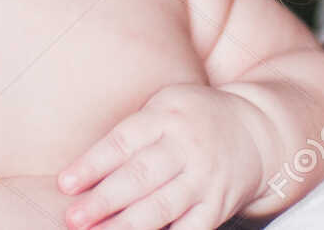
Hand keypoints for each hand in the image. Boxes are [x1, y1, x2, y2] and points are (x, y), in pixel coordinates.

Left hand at [57, 85, 272, 229]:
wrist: (257, 130)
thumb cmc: (194, 118)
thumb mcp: (165, 105)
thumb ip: (132, 132)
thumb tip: (85, 167)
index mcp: (166, 117)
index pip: (124, 141)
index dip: (93, 163)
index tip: (65, 183)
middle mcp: (186, 147)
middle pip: (140, 176)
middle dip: (104, 200)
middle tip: (74, 218)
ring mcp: (204, 179)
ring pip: (162, 206)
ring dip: (126, 226)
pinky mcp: (217, 206)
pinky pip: (189, 229)